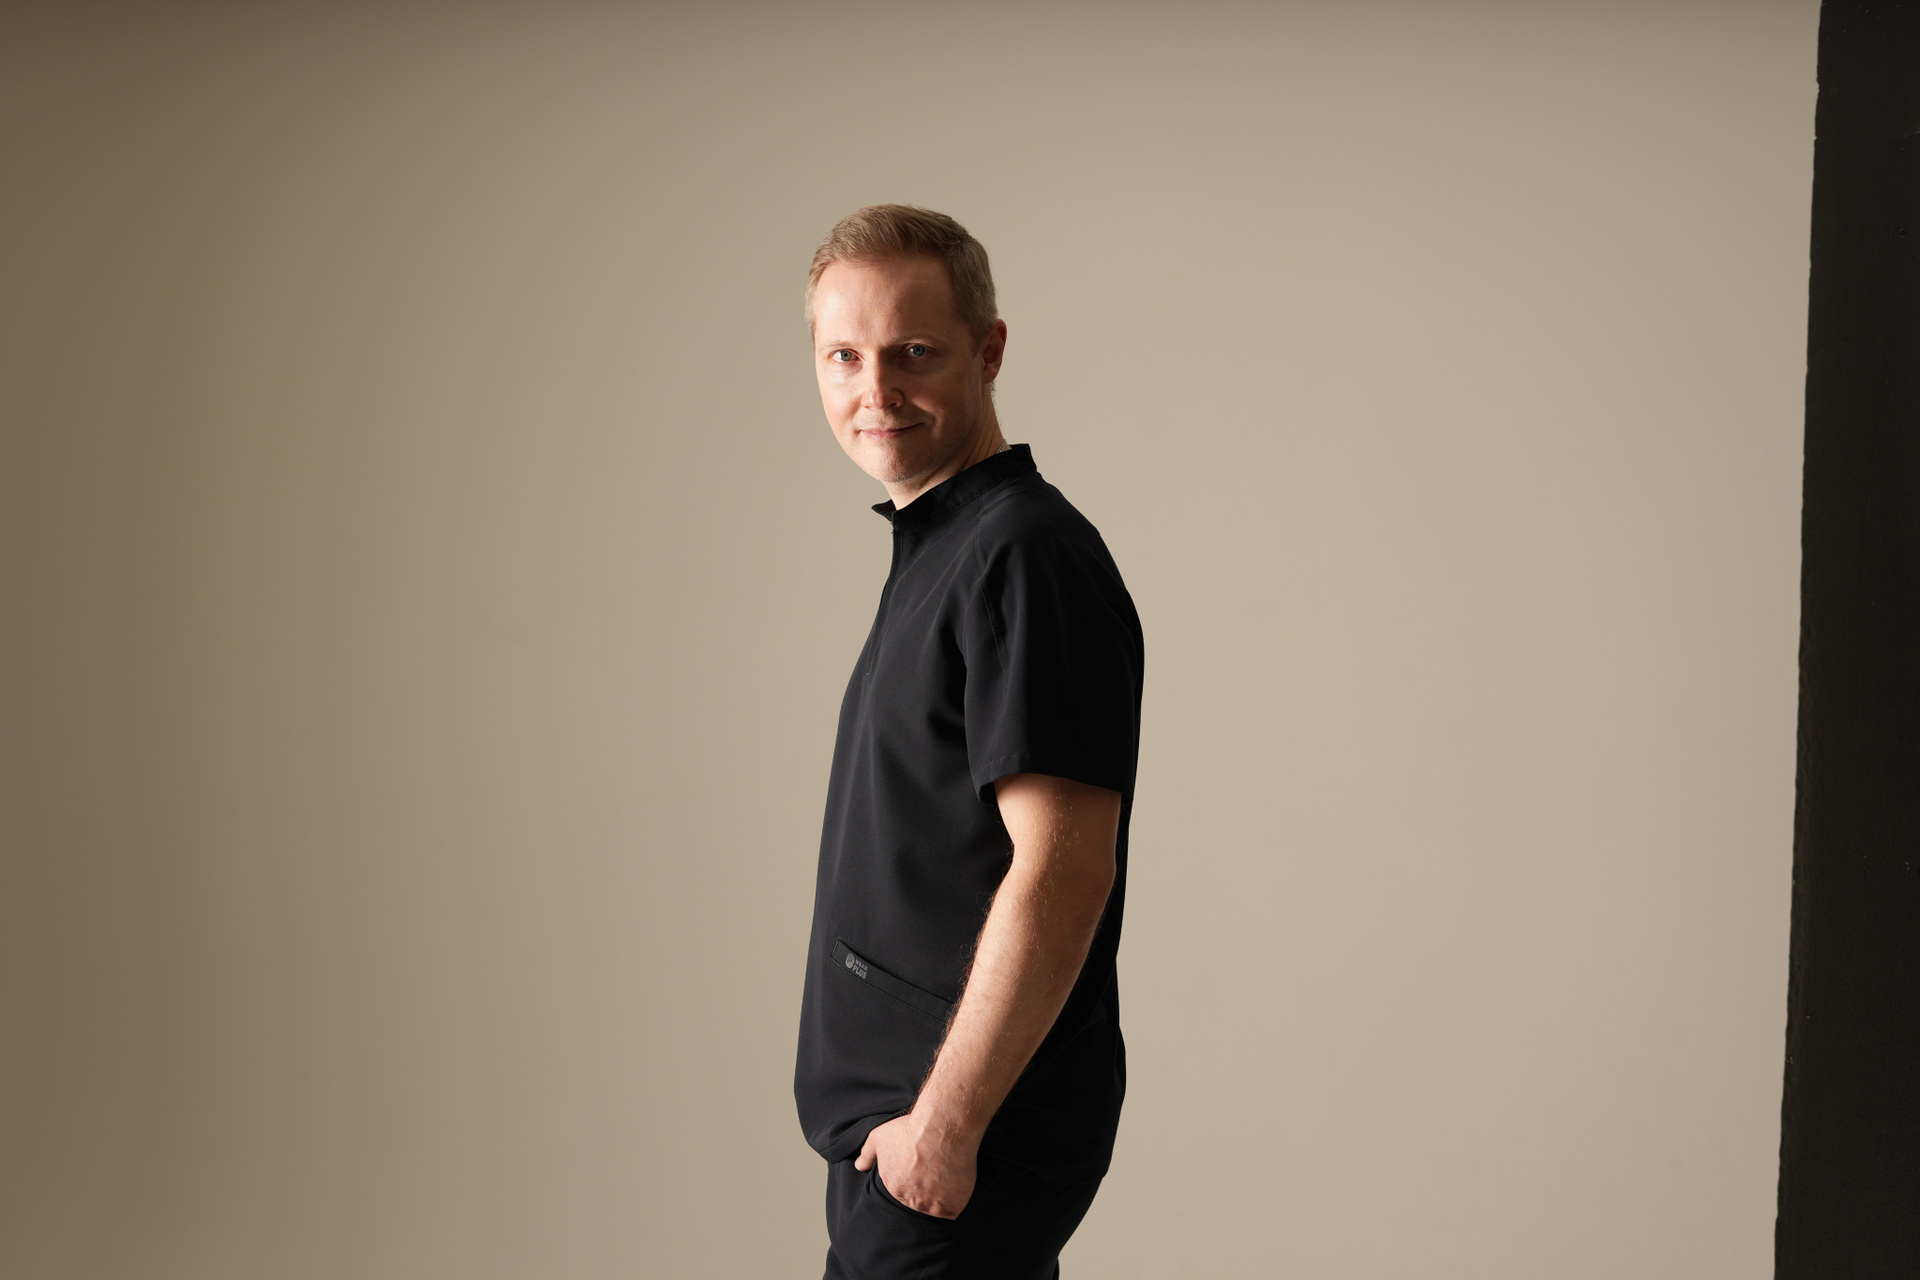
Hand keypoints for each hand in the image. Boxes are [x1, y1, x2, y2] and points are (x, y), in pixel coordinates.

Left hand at [853, 1111, 977, 1219]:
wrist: (942, 1127)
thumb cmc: (911, 1130)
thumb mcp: (879, 1137)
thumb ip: (867, 1154)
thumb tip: (859, 1166)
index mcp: (893, 1187)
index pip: (901, 1191)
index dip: (912, 1179)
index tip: (921, 1168)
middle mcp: (911, 1201)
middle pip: (918, 1201)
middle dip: (924, 1190)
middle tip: (934, 1170)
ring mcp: (932, 1206)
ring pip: (935, 1207)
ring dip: (940, 1196)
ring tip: (946, 1174)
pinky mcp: (952, 1207)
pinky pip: (953, 1210)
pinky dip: (955, 1199)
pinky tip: (956, 1182)